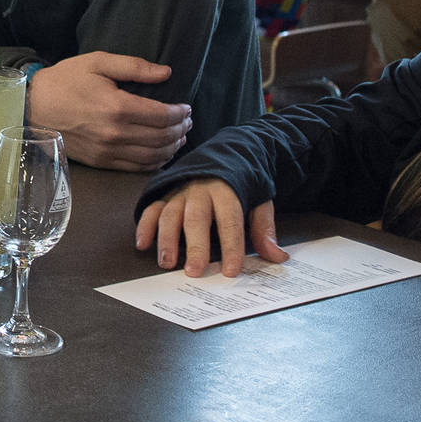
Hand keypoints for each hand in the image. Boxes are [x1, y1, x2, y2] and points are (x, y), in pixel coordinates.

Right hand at [27, 52, 192, 171]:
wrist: (33, 107)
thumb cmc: (65, 80)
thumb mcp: (98, 62)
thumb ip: (135, 66)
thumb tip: (167, 73)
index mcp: (117, 106)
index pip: (163, 116)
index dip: (181, 113)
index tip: (187, 108)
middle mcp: (115, 133)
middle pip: (162, 137)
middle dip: (181, 129)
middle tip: (188, 121)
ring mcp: (108, 151)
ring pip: (153, 156)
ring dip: (172, 147)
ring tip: (180, 137)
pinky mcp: (101, 162)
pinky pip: (136, 167)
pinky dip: (155, 162)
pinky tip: (162, 153)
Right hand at [135, 179, 289, 277]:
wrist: (226, 151)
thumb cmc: (241, 183)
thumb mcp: (259, 200)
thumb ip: (264, 228)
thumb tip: (277, 257)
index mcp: (227, 189)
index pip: (230, 220)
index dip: (231, 246)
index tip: (231, 270)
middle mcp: (200, 189)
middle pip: (196, 219)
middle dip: (195, 246)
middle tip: (194, 271)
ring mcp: (180, 191)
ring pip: (170, 214)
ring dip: (166, 239)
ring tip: (167, 262)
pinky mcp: (165, 193)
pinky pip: (152, 209)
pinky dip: (145, 226)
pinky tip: (143, 244)